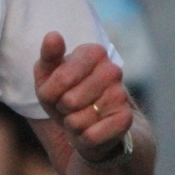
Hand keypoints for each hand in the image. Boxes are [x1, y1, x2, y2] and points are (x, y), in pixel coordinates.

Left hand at [34, 32, 132, 164]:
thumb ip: (48, 57)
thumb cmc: (66, 97)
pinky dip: (84, 139)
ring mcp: (121, 94)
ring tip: (81, 118)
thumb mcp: (48, 78)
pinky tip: (91, 132)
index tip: (56, 92)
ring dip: (72, 125)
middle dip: (62, 110)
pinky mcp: (126, 119)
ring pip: (78, 120)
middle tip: (70, 107)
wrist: (93, 126)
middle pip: (69, 101)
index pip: (60, 78)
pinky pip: (91, 136)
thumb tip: (53, 35)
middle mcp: (112, 69)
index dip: (49, 93)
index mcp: (93, 52)